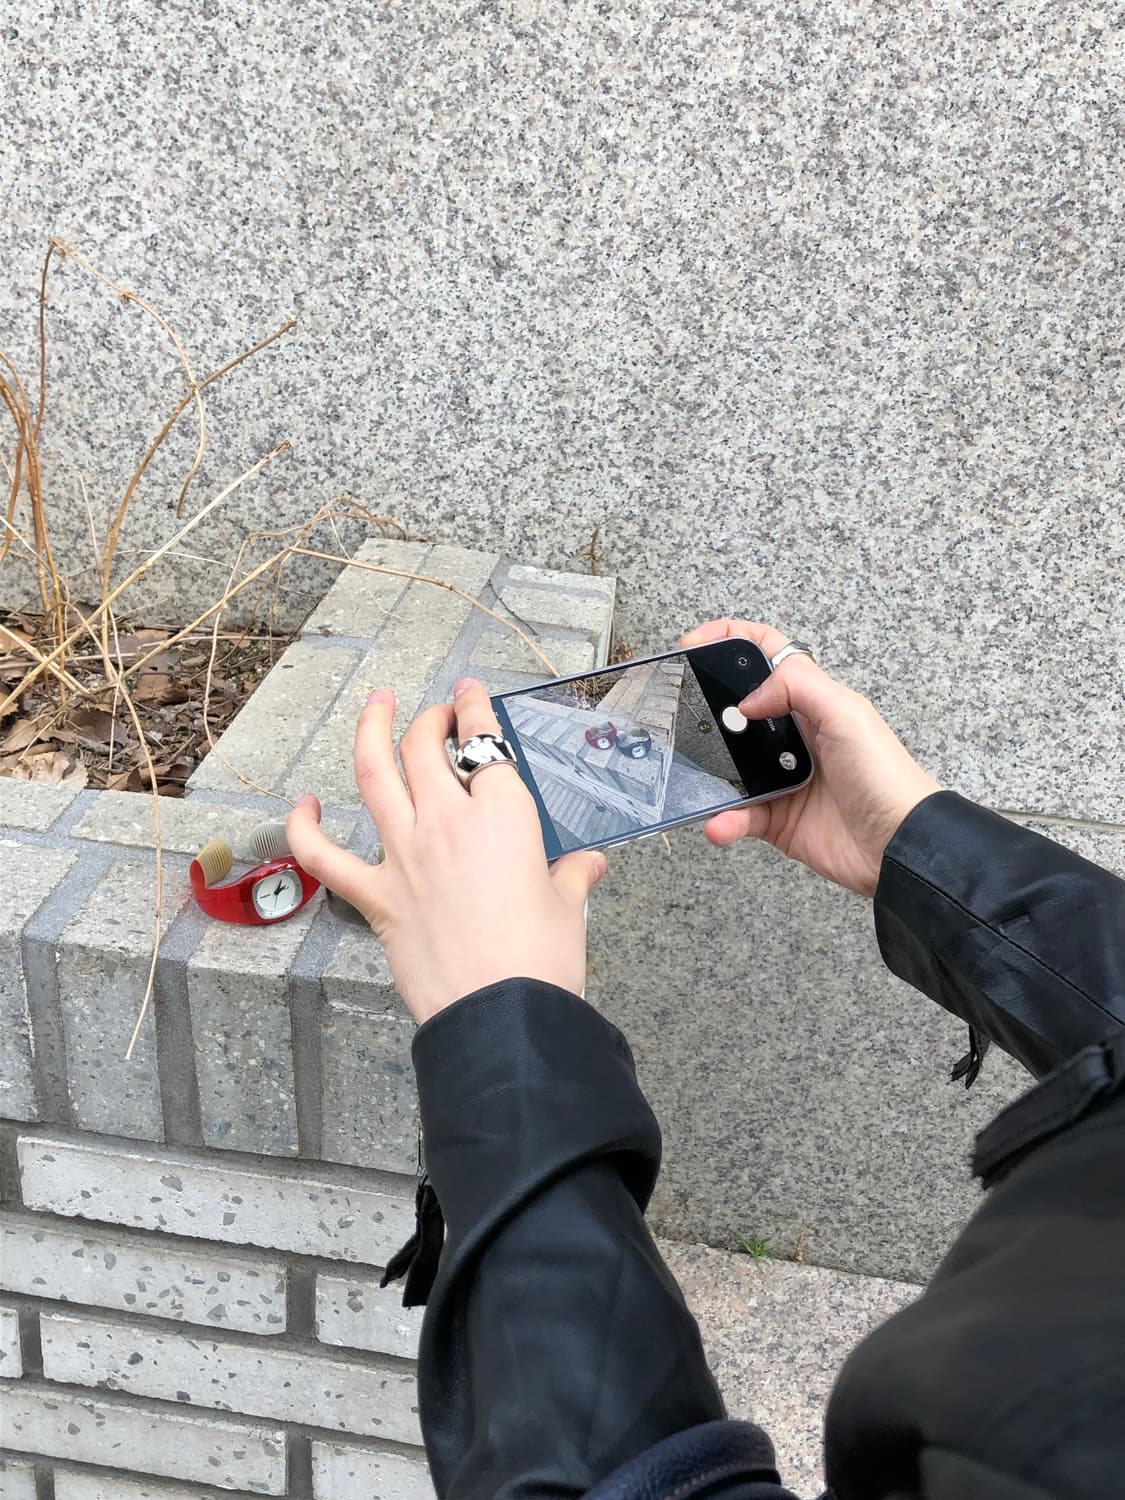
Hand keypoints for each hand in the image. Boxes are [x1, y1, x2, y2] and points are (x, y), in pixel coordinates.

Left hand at [286, 678, 606, 1024]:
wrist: (502, 1016)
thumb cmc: (542, 962)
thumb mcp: (567, 908)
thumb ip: (571, 876)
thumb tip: (587, 866)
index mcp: (502, 816)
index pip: (486, 743)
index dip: (477, 708)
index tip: (471, 694)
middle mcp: (446, 823)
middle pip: (425, 747)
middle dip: (430, 718)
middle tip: (437, 713)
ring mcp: (404, 856)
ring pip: (374, 773)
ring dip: (370, 731)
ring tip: (375, 706)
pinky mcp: (377, 897)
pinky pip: (325, 856)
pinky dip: (307, 828)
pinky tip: (305, 806)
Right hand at [680, 619, 940, 896]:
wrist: (898, 844)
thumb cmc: (884, 774)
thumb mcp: (845, 713)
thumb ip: (796, 687)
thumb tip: (746, 699)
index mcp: (812, 701)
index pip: (767, 655)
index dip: (731, 640)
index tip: (693, 644)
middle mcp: (793, 735)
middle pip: (737, 708)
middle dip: (706, 708)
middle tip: (684, 715)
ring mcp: (781, 777)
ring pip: (728, 765)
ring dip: (708, 773)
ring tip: (695, 775)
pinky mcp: (775, 818)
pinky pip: (737, 815)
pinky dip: (724, 820)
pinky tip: (721, 824)